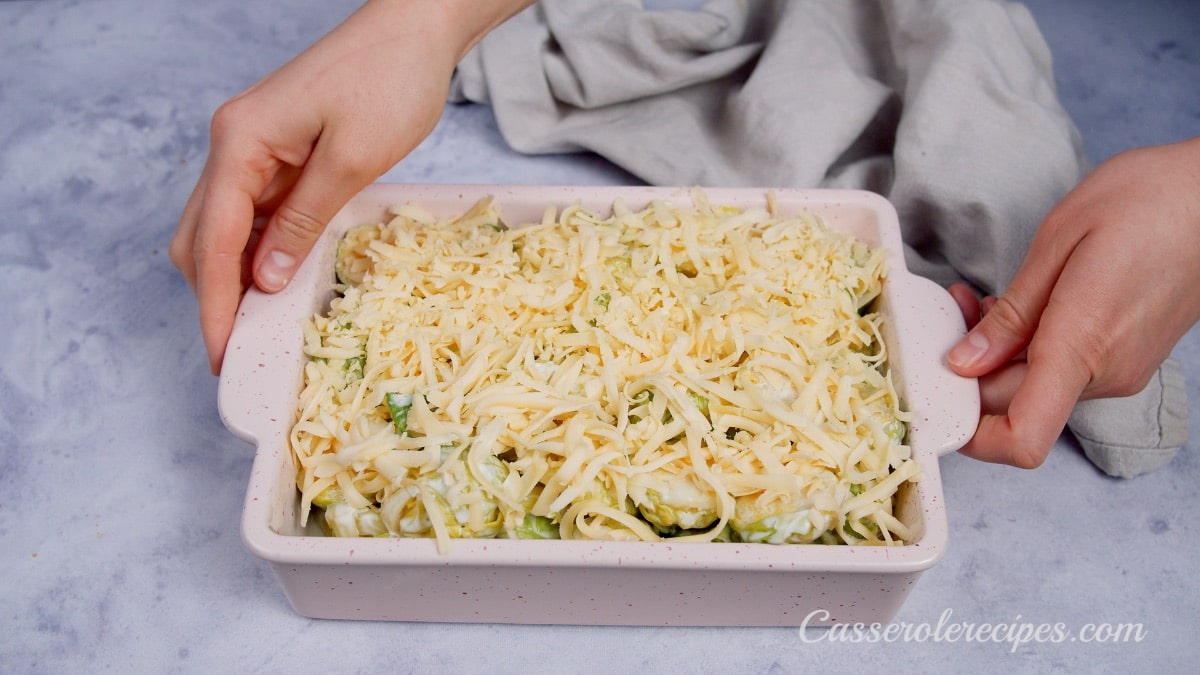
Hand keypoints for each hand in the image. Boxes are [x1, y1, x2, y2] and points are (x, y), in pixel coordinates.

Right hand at [169, 0, 531, 373]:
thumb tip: (265, 279)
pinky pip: (257, 213)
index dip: (215, 304)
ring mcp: (254, 149)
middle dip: (215, 296)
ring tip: (262, 328)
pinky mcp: (279, 153)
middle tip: (241, 352)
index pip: (213, 240)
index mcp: (240, 142)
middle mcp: (234, 145)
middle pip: (202, 238)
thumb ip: (303, 221)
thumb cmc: (388, 80)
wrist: (413, 30)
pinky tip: (281, 281)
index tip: (219, 355)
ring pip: (226, 229)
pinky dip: (263, 251)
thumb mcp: (351, 160)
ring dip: (237, 277)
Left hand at [946, 136, 1199, 468]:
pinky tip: (1018, 307)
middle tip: (951, 314)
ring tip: (979, 301)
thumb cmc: (1148, 200)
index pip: (1024, 437)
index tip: (938, 402)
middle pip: (1013, 405)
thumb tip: (965, 362)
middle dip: (968, 372)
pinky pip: (1060, 369)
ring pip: (1034, 386)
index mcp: (1082, 346)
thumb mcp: (1060, 242)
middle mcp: (1105, 373)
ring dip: (995, 355)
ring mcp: (1119, 369)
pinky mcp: (1125, 357)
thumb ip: (1012, 313)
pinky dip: (1027, 348)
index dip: (973, 438)